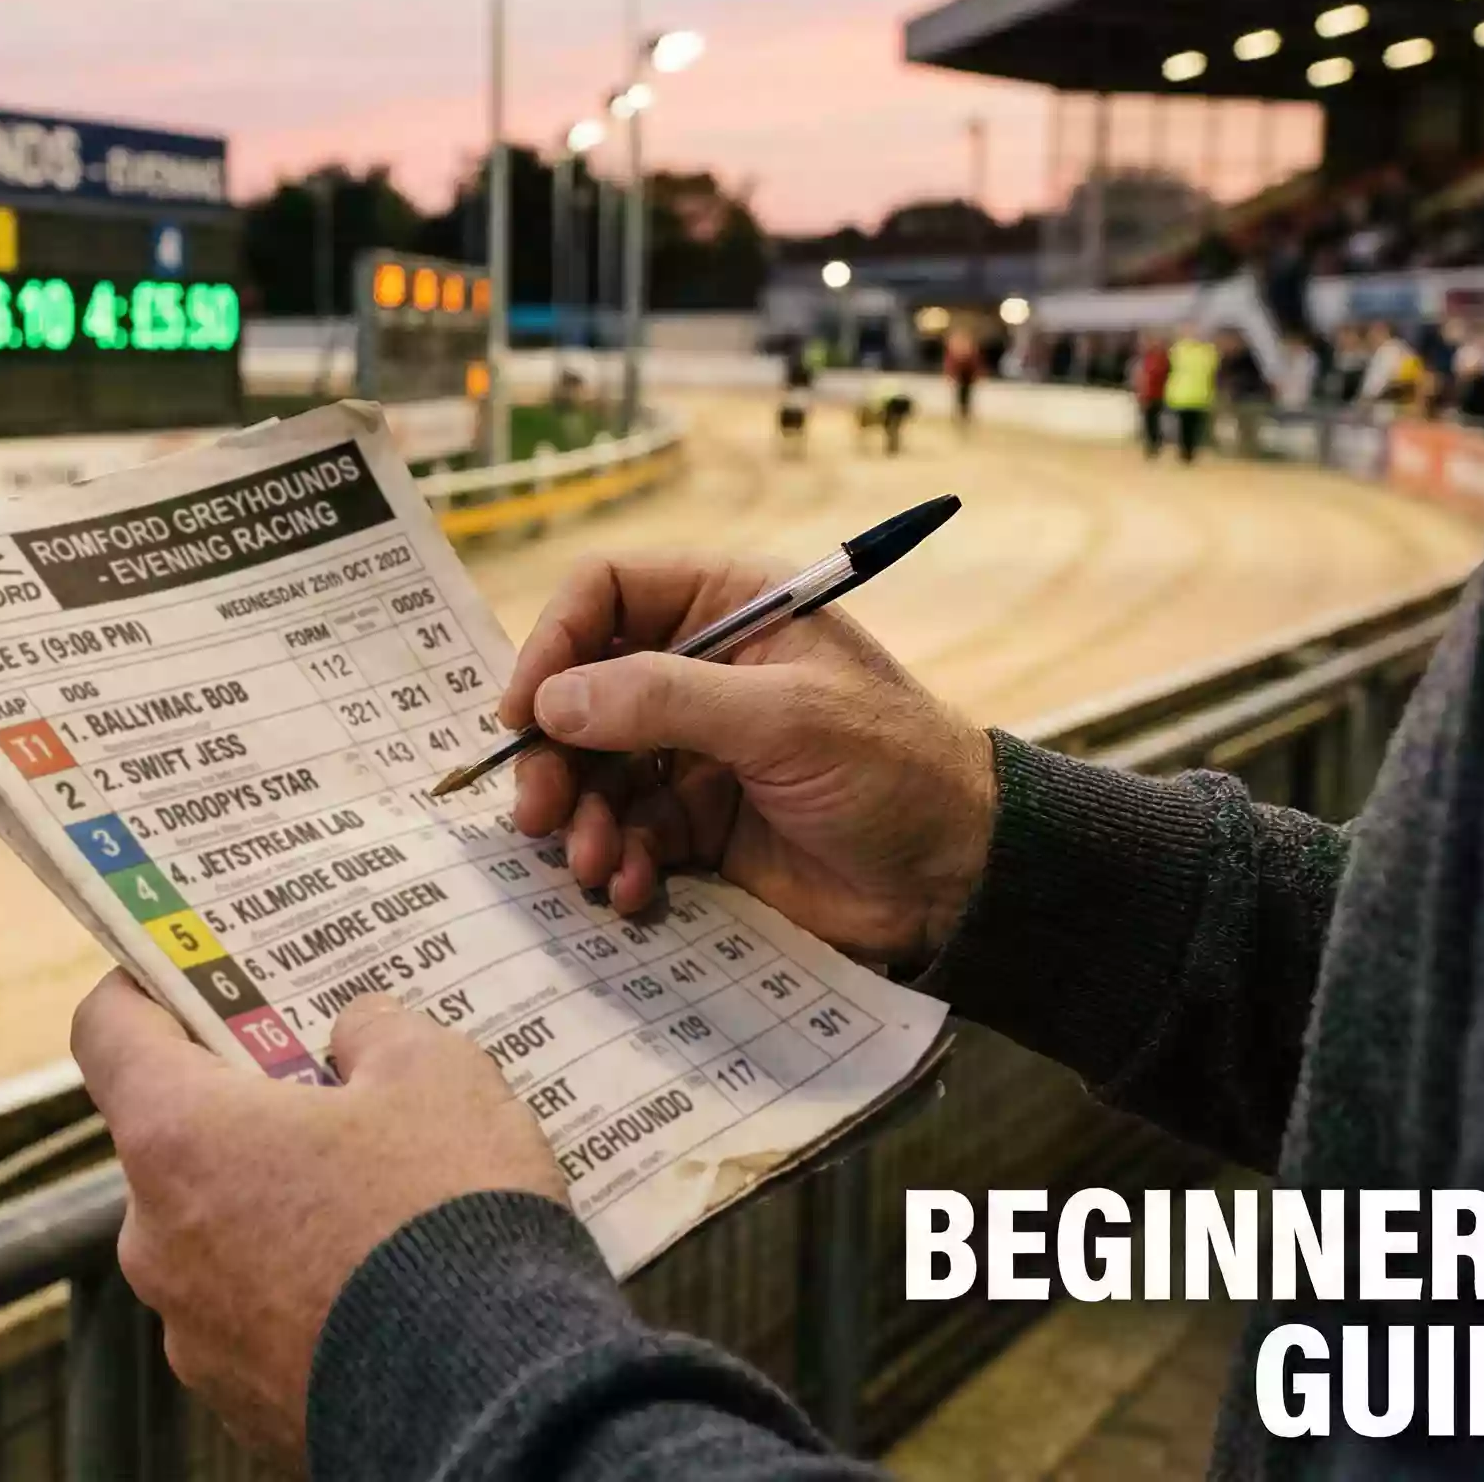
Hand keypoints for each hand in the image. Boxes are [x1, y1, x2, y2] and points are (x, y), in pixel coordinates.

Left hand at [70, 971, 565, 1463]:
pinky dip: (306, 1295)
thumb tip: (355, 1038)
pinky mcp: (240, 1402)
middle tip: (333, 1095)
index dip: (143, 990)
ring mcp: (194, 1333)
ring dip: (278, 1211)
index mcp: (177, 1138)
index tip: (188, 977)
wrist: (492, 1402)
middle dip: (247, 1114)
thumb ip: (378, 1032)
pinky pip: (259, 1320)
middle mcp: (157, 1240)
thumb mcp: (438, 1073)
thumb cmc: (448, 1219)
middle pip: (174, 1142)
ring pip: (220, 1237)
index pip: (107, 1032)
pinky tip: (390, 1287)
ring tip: (383, 1203)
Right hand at [502, 554, 996, 964]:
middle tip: (538, 812)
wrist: (959, 879)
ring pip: (595, 772)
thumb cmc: (894, 768)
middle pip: (583, 692)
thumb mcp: (782, 719)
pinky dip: (619, 863)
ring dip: (582, 820)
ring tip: (593, 864)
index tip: (524, 712)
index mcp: (730, 609)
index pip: (606, 593)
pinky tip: (633, 890)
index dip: (554, 643)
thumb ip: (664, 700)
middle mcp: (703, 672)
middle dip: (555, 755)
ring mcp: (697, 752)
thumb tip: (552, 702)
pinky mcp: (700, 825)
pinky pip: (628, 835)